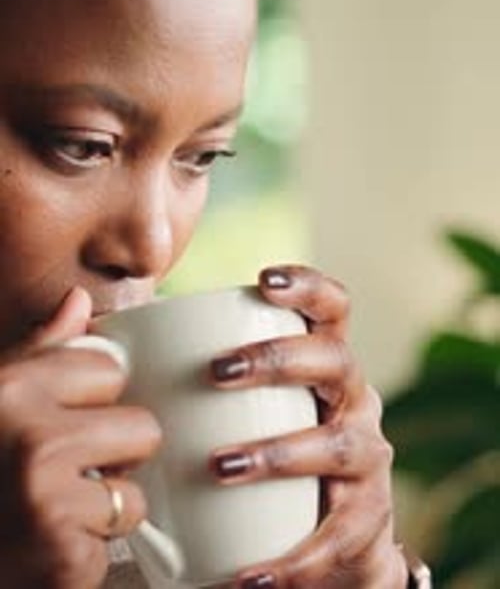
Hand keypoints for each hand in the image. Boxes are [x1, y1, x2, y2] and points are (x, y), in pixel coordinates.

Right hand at [0, 288, 160, 588]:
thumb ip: (39, 352)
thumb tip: (78, 300)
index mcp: (12, 390)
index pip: (110, 370)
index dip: (93, 402)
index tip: (62, 424)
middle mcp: (30, 439)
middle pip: (141, 426)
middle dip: (113, 455)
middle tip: (63, 475)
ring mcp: (47, 498)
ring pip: (135, 488)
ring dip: (104, 508)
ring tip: (55, 514)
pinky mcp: (64, 554)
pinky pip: (119, 540)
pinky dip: (90, 553)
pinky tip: (50, 548)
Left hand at [209, 266, 407, 588]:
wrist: (331, 537)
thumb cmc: (269, 451)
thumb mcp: (244, 406)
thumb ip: (181, 367)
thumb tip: (98, 325)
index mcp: (324, 363)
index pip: (333, 308)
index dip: (306, 286)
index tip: (262, 280)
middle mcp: (354, 400)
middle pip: (334, 361)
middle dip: (278, 360)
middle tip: (217, 373)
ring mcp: (366, 458)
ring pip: (336, 444)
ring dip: (279, 451)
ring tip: (221, 465)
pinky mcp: (366, 521)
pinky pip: (334, 536)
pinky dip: (292, 557)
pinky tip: (249, 573)